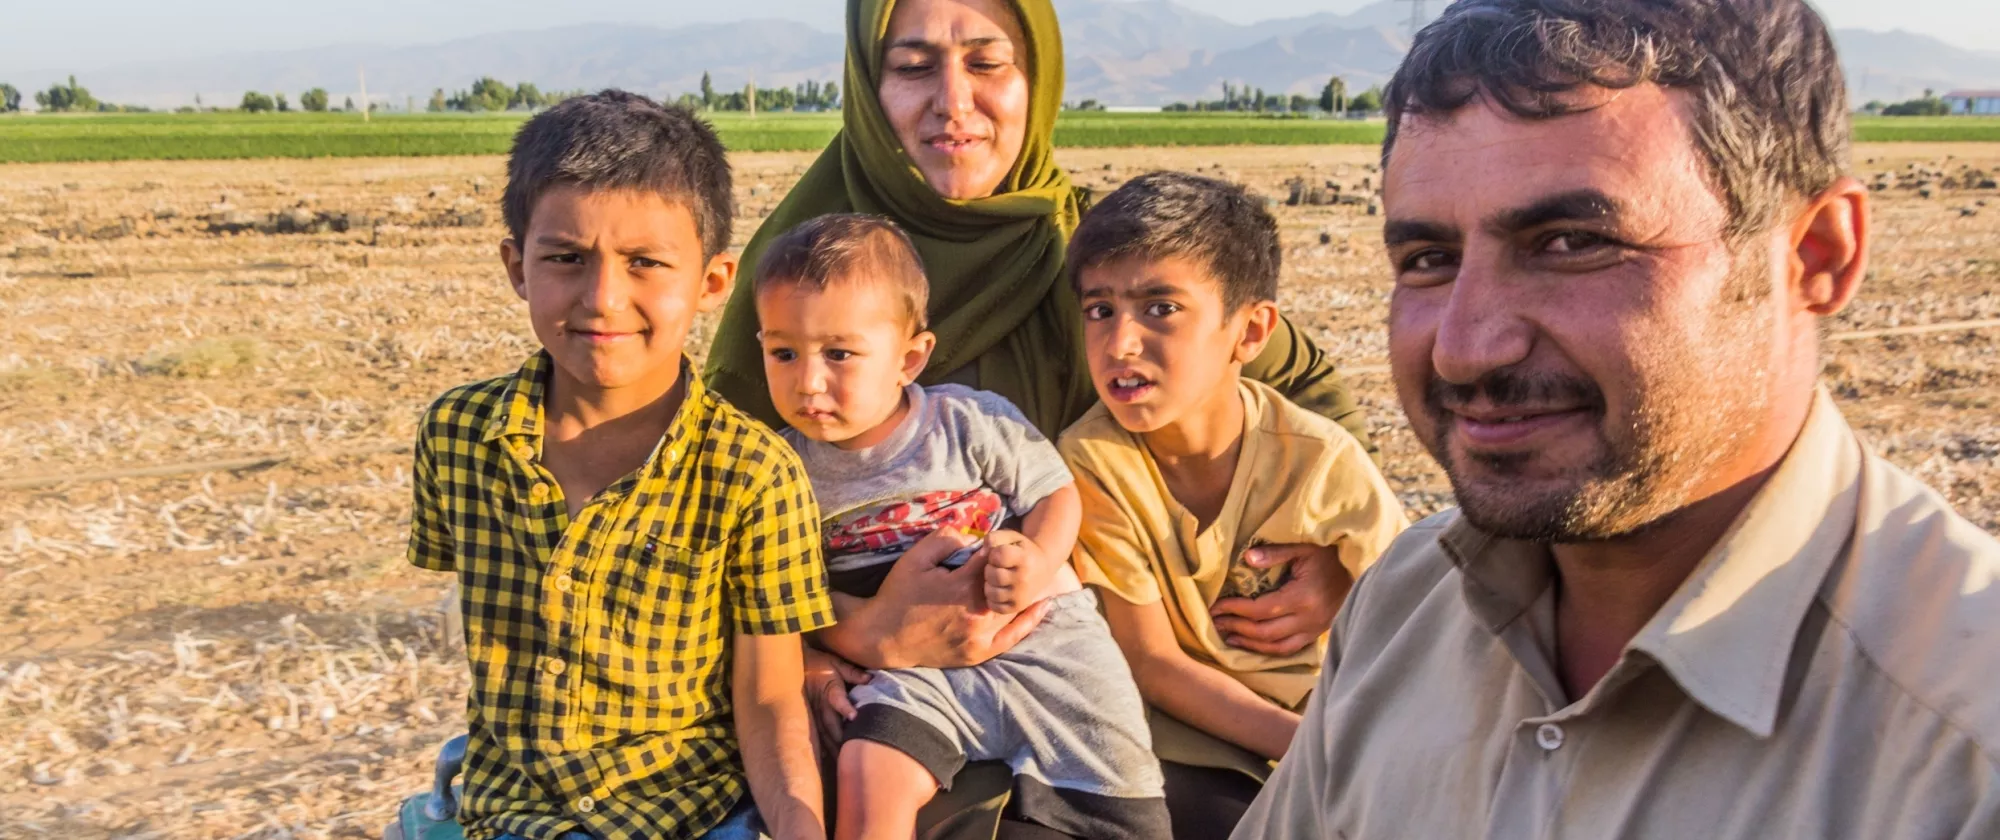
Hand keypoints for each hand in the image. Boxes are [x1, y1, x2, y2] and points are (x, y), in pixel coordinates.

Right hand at [801, 647, 868, 768]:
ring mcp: (814, 713)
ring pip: (823, 733)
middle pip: (831, 725)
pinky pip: (815, 734)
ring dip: (832, 747)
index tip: (855, 717)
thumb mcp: (835, 663)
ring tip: (842, 762)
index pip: (838, 700)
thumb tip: (870, 678)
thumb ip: (852, 672)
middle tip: (852, 753)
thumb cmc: (818, 663)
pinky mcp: (809, 717)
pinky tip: (827, 759)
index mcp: (829, 689)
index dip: (846, 708)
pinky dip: (821, 746)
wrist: (792, 664)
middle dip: (841, 740)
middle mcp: (820, 704)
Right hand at [835, 527, 1051, 668]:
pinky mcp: (978, 652)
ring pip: (1013, 609)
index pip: (993, 560)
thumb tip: (972, 536)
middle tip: (1012, 560)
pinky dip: (1028, 621)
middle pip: (1008, 585)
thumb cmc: (897, 594)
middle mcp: (976, 613)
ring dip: (1023, 591)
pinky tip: (1042, 606)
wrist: (882, 637)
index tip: (994, 544)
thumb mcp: (915, 558)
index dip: (995, 550)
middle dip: (1010, 571)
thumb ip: (945, 539)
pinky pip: (1011, 638)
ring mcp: (979, 636)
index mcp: (962, 586)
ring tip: (1033, 575)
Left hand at [977, 530, 1050, 614]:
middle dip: (990, 568)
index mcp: (1024, 559)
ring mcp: (1021, 596)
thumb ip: (993, 537)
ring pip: (990, 592)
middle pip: (991, 575)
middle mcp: (1024, 579)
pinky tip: (1000, 589)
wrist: (1042, 568)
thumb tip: (982, 553)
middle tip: (1000, 567)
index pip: (997, 555)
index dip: (994, 553)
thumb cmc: (1022, 550)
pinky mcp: (1018, 607)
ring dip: (990, 584)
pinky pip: (994, 605)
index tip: (1001, 554)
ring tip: (999, 578)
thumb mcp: (1011, 537)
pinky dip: (993, 598)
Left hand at [1210, 542, 1349, 655]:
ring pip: (1277, 646)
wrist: (1358, 567)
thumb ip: (1275, 553)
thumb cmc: (1329, 555)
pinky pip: (1290, 649)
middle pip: (1265, 632)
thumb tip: (1247, 558)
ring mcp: (1314, 629)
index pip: (1261, 609)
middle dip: (1237, 628)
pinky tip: (1254, 645)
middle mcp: (1308, 618)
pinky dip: (1269, 650)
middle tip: (1215, 623)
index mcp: (1303, 597)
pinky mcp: (1317, 633)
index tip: (1215, 606)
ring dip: (1250, 644)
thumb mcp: (1304, 547)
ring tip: (1229, 637)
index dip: (1235, 609)